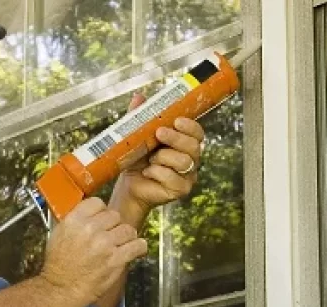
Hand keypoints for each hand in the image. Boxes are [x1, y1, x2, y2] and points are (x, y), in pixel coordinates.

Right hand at [40, 198, 147, 301]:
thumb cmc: (58, 264)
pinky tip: (134, 250)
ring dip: (126, 237)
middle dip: (114, 226)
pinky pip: (137, 246)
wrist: (61, 288)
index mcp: (75, 220)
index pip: (98, 203)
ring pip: (128, 229)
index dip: (102, 212)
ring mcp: (105, 244)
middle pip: (115, 216)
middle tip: (110, 236)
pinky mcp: (116, 260)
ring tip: (121, 244)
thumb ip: (76, 220)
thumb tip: (92, 213)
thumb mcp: (59, 233)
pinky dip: (138, 247)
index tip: (103, 220)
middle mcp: (90, 229)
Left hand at [111, 92, 205, 216]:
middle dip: (176, 138)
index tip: (177, 120)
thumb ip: (140, 117)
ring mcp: (188, 176)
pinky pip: (173, 179)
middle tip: (159, 133)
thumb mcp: (137, 136)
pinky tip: (148, 172)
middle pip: (194, 146)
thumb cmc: (137, 159)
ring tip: (150, 158)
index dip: (191, 126)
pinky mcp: (180, 190)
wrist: (129, 184)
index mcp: (185, 143)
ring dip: (163, 157)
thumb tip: (139, 97)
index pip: (197, 133)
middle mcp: (191, 158)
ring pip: (184, 162)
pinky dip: (157, 172)